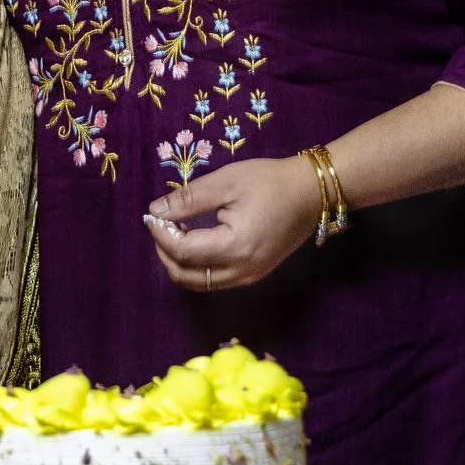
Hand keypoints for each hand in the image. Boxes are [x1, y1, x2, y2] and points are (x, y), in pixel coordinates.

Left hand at [143, 154, 321, 292]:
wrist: (312, 193)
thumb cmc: (270, 181)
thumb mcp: (226, 182)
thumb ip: (188, 199)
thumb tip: (155, 211)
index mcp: (235, 246)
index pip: (183, 251)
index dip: (161, 235)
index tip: (152, 215)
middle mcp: (241, 270)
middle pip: (186, 275)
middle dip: (165, 252)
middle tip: (161, 224)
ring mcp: (249, 276)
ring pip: (199, 283)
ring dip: (179, 262)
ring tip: (176, 230)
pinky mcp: (254, 274)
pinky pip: (215, 279)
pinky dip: (197, 266)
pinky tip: (195, 240)